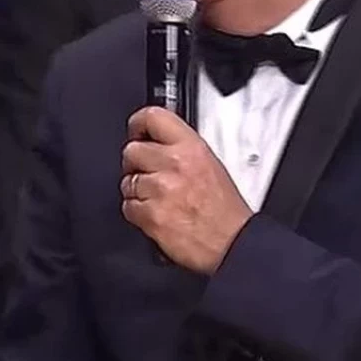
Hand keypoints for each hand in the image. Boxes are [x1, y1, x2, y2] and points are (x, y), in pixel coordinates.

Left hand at [120, 106, 251, 274]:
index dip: (138, 123)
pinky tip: (155, 213)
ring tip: (158, 199)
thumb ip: (181, 148)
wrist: (233, 243)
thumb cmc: (225, 210)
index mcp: (191, 148)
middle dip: (135, 163)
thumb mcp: (210, 164)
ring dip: (137, 190)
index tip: (136, 131)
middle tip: (147, 173)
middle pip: (131, 150)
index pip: (153, 117)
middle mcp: (174, 164)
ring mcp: (160, 190)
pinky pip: (128, 206)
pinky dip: (137, 212)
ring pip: (127, 181)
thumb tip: (156, 140)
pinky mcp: (151, 215)